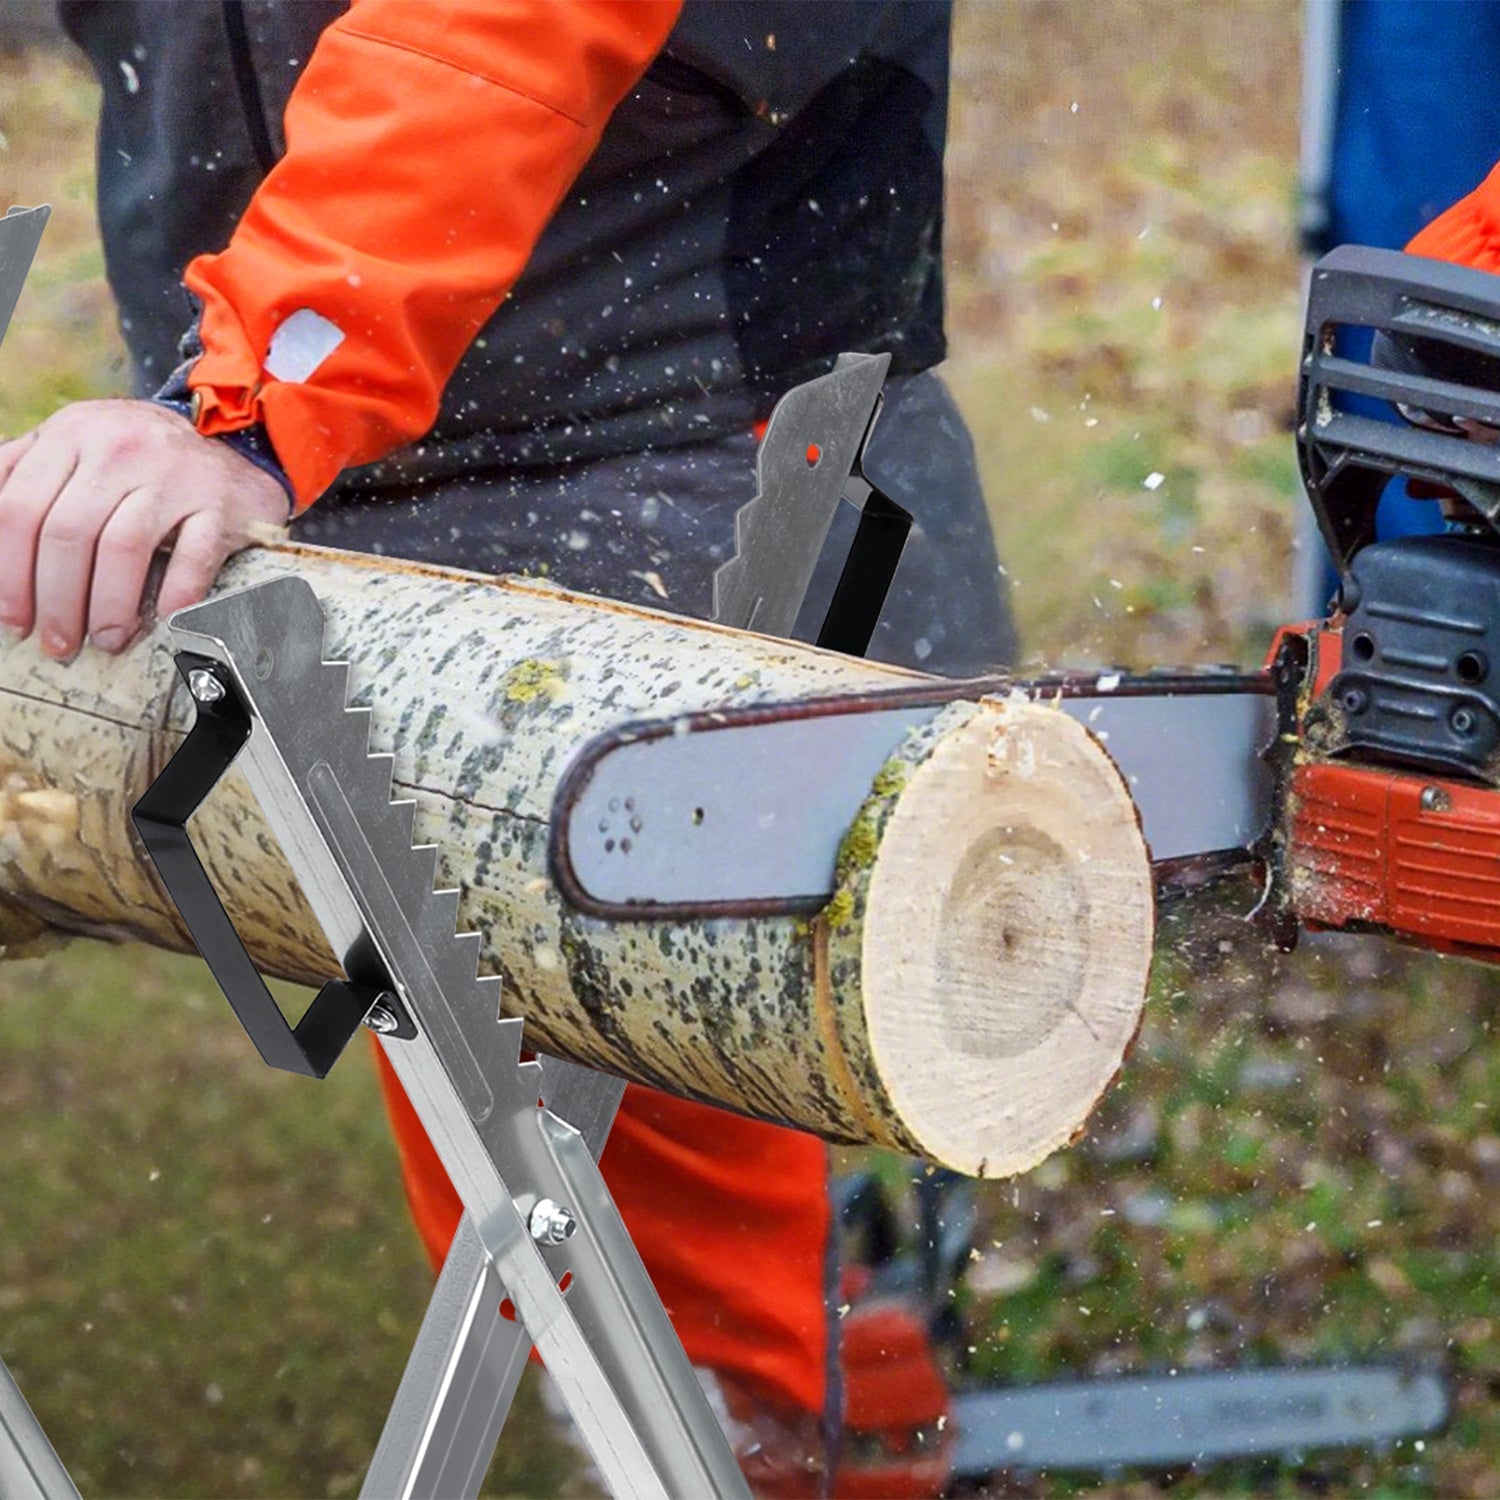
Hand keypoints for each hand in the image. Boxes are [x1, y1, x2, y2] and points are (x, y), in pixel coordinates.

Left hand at [0, 399, 287, 659]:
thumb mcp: (75, 443)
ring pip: (124, 547)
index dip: (9, 572)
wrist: (234, 437)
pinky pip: (193, 557)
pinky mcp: (220, 502)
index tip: (14, 618)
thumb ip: (24, 472)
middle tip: (60, 642)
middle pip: (67, 533)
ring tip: (108, 640)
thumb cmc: (141, 456)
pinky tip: (165, 621)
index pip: (19, 508)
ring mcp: (174, 475)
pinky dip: (176, 596)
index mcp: (71, 435)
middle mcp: (119, 448)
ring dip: (109, 606)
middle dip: (57, 600)